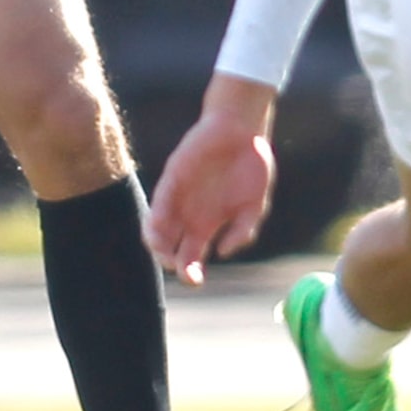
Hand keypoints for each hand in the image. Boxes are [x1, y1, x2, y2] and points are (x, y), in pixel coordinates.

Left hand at [142, 74, 277, 285]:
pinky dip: (156, 217)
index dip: (190, 272)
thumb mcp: (254, 206)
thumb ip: (242, 231)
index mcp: (207, 225)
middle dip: (172, 264)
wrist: (244, 130)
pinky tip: (158, 229)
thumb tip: (223, 252)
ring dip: (157, 245)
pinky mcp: (172, 179)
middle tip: (181, 270)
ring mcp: (178, 198)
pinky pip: (158, 202)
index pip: (190, 256)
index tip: (197, 280)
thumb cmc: (251, 167)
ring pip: (157, 228)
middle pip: (170, 248)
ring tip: (164, 255)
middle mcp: (189, 215)